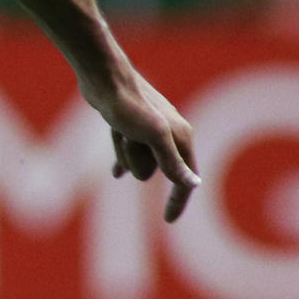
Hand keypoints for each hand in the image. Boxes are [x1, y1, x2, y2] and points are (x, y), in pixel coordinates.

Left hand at [80, 67, 200, 221]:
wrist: (103, 78)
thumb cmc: (129, 105)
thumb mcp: (153, 135)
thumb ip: (172, 161)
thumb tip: (194, 184)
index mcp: (182, 138)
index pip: (185, 180)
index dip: (177, 201)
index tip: (167, 220)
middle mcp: (170, 134)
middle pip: (155, 170)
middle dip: (137, 162)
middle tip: (128, 136)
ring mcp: (150, 130)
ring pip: (137, 160)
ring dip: (124, 151)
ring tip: (118, 129)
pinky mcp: (131, 125)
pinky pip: (129, 152)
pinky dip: (123, 160)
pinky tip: (116, 174)